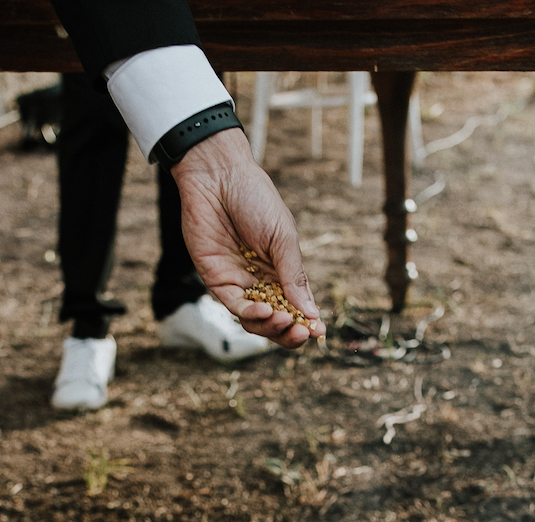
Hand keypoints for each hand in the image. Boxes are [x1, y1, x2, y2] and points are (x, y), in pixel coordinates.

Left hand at [171, 129, 324, 348]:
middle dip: (289, 332)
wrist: (218, 177)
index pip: (297, 305)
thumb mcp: (283, 237)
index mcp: (282, 270)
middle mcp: (261, 280)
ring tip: (283, 320)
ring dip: (271, 326)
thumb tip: (311, 313)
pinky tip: (263, 309)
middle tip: (301, 331)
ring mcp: (238, 281)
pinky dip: (250, 312)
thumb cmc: (255, 198)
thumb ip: (294, 276)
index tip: (318, 331)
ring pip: (255, 320)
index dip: (307, 322)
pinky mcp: (216, 279)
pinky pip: (234, 305)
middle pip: (276, 320)